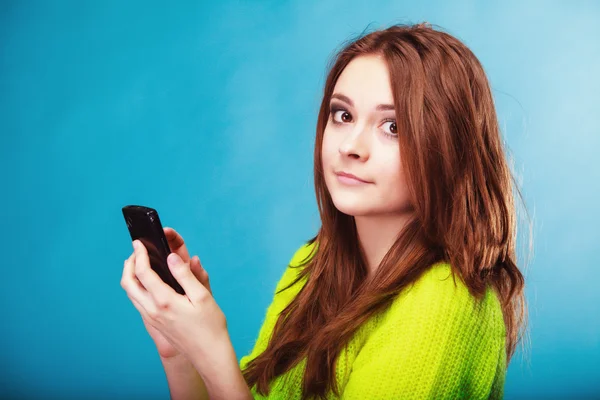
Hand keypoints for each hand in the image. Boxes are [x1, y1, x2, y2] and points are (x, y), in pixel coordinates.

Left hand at [121, 227, 212, 358]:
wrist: (208, 354)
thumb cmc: (210, 326)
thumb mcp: (202, 297)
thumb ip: (185, 275)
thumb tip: (171, 257)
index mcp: (164, 301)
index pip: (143, 272)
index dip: (139, 254)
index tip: (139, 243)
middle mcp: (152, 310)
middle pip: (128, 283)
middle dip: (129, 264)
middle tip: (136, 251)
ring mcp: (151, 318)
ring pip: (130, 294)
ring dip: (131, 276)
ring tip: (139, 263)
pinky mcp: (154, 324)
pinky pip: (137, 302)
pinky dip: (136, 287)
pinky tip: (148, 282)